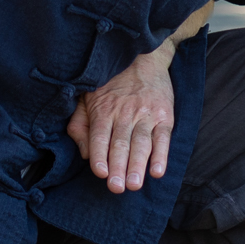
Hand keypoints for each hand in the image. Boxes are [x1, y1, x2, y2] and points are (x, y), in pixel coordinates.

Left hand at [67, 51, 175, 194]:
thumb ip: (80, 124)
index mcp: (103, 109)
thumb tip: (85, 153)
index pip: (100, 136)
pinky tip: (158, 171)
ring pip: (141, 143)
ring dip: (138, 165)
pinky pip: (163, 138)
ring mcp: (146, 114)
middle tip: (117, 187)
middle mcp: (124, 112)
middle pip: (120, 143)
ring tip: (135, 184)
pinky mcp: (164, 115)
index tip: (100, 172)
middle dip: (118, 167)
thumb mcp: (87, 97)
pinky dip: (161, 155)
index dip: (100, 155)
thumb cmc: (110, 82)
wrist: (143, 57)